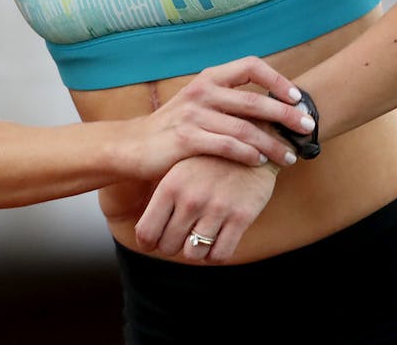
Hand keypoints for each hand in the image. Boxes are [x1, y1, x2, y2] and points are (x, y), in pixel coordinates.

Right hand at [121, 55, 314, 180]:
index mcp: (209, 78)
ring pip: (244, 128)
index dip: (277, 80)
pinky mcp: (185, 139)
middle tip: (308, 127)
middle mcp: (202, 91)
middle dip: (286, 115)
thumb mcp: (200, 103)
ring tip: (290, 156)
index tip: (297, 97)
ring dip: (272, 143)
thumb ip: (230, 100)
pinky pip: (226, 146)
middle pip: (254, 100)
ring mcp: (192, 115)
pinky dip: (247, 155)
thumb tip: (274, 104)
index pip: (251, 65)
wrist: (135, 145)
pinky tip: (259, 162)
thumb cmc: (175, 126)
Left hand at [133, 155, 277, 263]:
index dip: (148, 243)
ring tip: (197, 240)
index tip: (153, 243)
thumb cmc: (207, 161)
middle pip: (168, 246)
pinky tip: (215, 242)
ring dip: (194, 252)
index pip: (147, 232)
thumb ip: (162, 198)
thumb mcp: (178, 170)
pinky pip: (220, 255)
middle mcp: (191, 199)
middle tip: (178, 239)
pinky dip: (215, 255)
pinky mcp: (241, 217)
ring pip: (194, 254)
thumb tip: (146, 233)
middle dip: (171, 246)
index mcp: (170, 186)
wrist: (250, 142)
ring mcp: (216, 209)